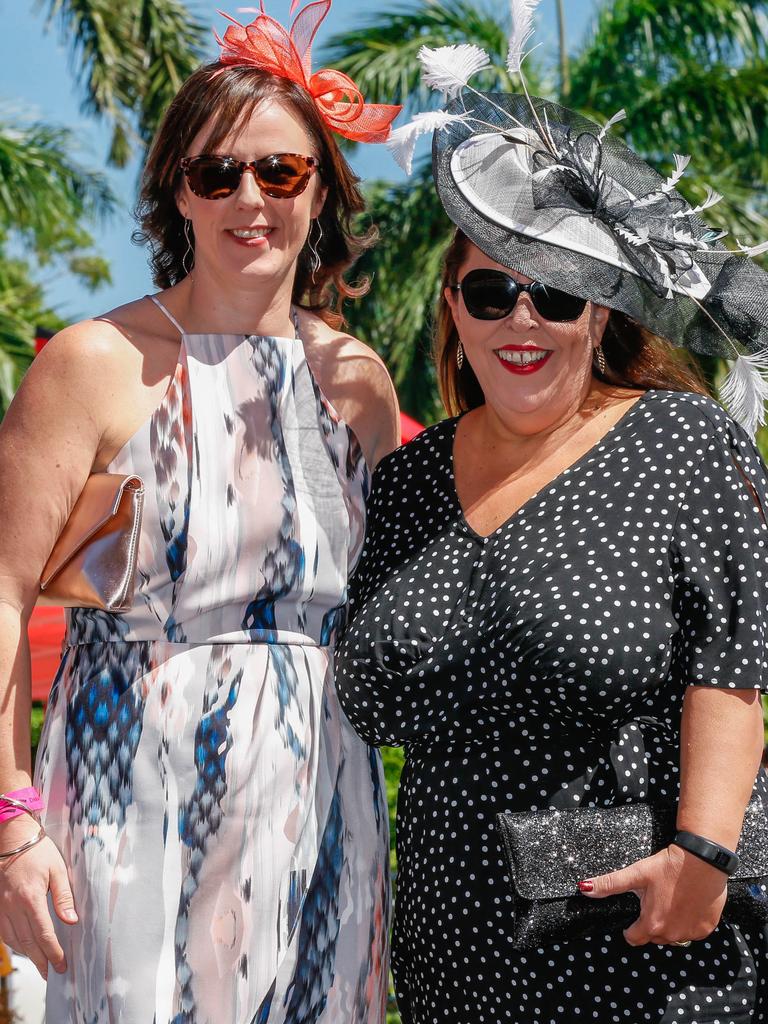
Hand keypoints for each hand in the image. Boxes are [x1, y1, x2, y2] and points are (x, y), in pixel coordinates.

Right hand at [0, 816, 77, 978]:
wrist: (11, 838)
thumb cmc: (37, 850)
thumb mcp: (57, 869)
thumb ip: (64, 896)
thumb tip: (71, 920)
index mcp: (31, 898)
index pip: (44, 934)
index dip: (53, 952)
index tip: (62, 965)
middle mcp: (13, 906)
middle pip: (28, 942)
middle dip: (41, 960)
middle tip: (51, 973)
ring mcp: (2, 907)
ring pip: (14, 939)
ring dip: (27, 955)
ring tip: (40, 964)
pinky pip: (4, 931)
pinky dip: (14, 943)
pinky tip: (23, 947)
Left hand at [580, 844, 726, 945]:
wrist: (703, 860)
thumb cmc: (668, 866)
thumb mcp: (636, 873)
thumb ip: (609, 884)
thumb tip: (584, 888)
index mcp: (652, 924)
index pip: (634, 939)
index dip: (630, 929)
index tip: (633, 919)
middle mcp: (672, 934)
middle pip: (654, 937)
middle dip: (651, 924)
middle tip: (653, 901)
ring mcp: (691, 933)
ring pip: (674, 936)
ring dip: (669, 924)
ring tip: (669, 900)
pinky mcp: (706, 928)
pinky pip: (692, 931)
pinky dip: (688, 922)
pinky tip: (686, 904)